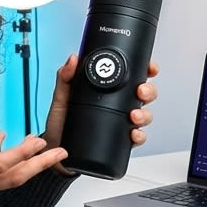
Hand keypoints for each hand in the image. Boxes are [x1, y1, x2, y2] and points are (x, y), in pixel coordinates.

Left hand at [41, 55, 158, 169]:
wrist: (56, 147)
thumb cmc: (61, 121)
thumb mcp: (62, 96)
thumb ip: (66, 76)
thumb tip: (73, 59)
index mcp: (110, 90)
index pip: (134, 76)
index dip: (146, 70)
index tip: (150, 68)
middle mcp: (119, 105)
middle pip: (145, 95)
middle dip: (148, 91)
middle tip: (140, 91)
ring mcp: (121, 122)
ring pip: (144, 116)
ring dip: (145, 114)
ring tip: (134, 116)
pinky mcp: (120, 140)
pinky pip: (137, 138)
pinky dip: (139, 136)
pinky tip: (132, 134)